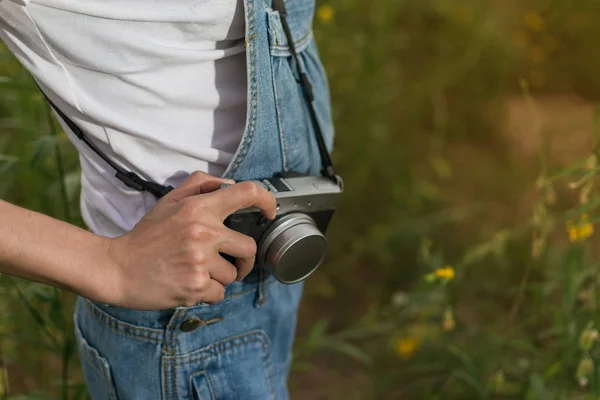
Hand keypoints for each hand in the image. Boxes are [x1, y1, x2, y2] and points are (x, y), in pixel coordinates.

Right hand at [98, 171, 276, 310]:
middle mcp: (203, 232)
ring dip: (220, 278)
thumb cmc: (146, 236)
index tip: (270, 213)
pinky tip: (189, 285)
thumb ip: (199, 185)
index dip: (267, 201)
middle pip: (249, 247)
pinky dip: (209, 293)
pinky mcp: (194, 286)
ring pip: (234, 275)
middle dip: (243, 259)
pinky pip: (220, 293)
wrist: (117, 268)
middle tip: (229, 262)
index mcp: (198, 208)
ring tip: (196, 272)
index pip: (246, 193)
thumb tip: (229, 184)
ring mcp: (199, 260)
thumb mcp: (169, 202)